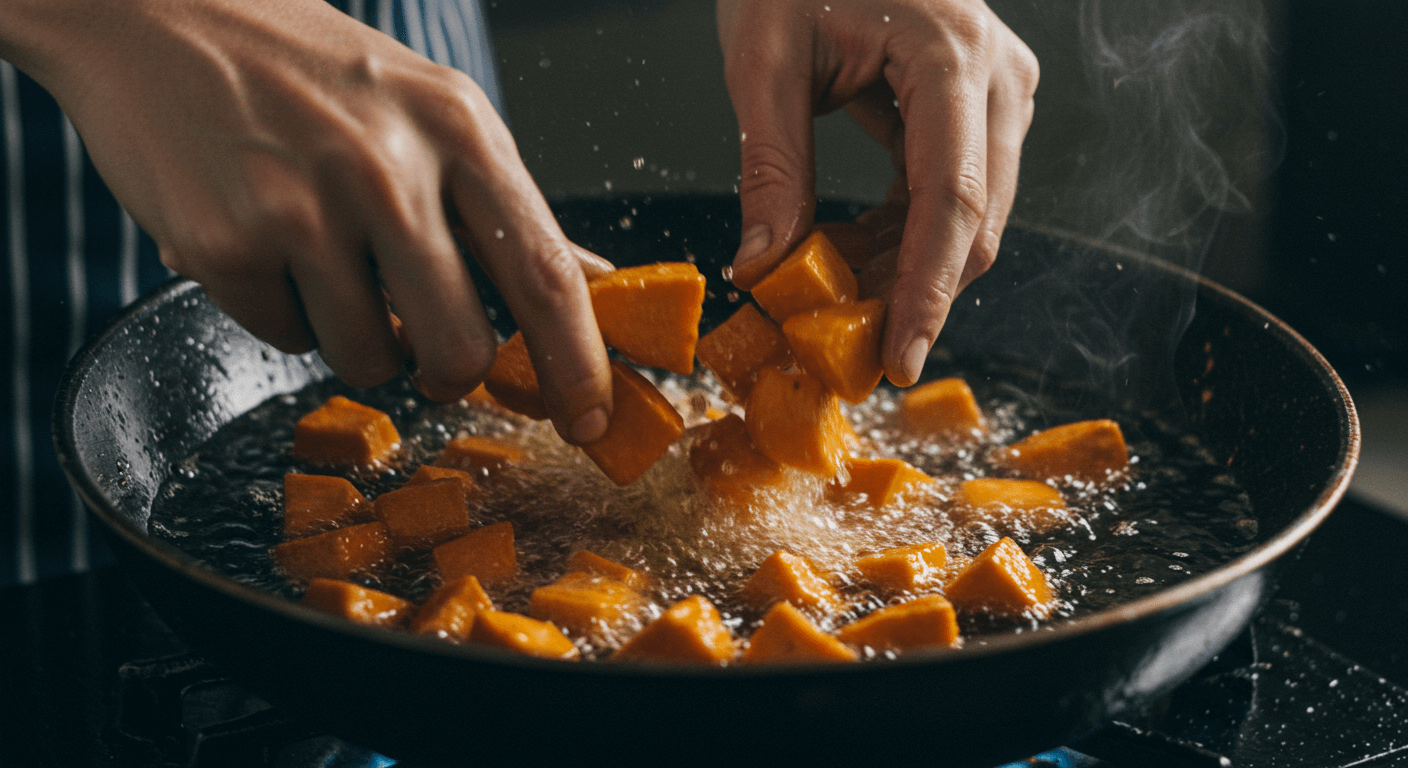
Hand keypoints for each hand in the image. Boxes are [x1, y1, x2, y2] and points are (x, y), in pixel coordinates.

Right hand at [0, 0, 613, 442]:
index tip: (590, 421)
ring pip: (369, 361)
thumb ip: (503, 206)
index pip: (543, 273)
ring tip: (324, 261)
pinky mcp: (224, 242)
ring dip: (355, 339)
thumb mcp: (430, 111)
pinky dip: (282, 312)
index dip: (576, 363)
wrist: (156, 11)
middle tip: (424, 347)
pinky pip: (286, 340)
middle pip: (461, 348)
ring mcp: (303, 206)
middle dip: (448, 374)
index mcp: (458, 129)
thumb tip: (590, 282)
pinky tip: (264, 242)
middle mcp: (388, 168)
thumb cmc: (309, 72)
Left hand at [716, 0, 1037, 385]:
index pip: (953, 202)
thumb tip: (765, 272)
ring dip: (902, 266)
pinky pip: (955, 191)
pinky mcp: (980, 102)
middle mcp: (997, 75)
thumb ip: (772, 169)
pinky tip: (845, 251)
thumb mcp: (764, 62)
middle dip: (911, 290)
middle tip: (839, 343)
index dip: (927, 293)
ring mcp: (998, 88)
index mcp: (951, 56)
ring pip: (969, 216)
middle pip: (975, 221)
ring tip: (824, 290)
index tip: (899, 360)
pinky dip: (903, 234)